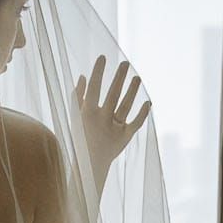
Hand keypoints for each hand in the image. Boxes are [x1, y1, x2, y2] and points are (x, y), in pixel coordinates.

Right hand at [74, 56, 151, 189]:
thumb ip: (77, 98)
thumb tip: (83, 76)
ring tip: (137, 77)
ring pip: (125, 105)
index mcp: (86, 114)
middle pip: (113, 94)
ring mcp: (114, 129)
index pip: (94, 88)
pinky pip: (136, 123)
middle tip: (126, 63)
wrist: (89, 165)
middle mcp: (101, 120)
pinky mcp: (125, 137)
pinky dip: (143, 114)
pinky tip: (148, 102)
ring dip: (132, 90)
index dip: (98, 72)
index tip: (103, 57)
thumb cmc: (80, 138)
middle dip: (119, 77)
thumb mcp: (74, 118)